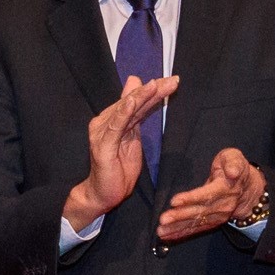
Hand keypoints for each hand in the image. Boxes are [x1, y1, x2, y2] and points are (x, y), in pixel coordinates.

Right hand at [61, 74, 180, 227]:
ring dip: (140, 97)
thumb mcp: (132, 136)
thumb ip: (136, 113)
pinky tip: (131, 103)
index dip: (154, 90)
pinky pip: (114, 127)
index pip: (136, 100)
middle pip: (132, 101)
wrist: (103, 193)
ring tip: (155, 85)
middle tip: (172, 80)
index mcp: (114, 119)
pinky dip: (123, 114)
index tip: (172, 81)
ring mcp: (102, 133)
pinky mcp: (103, 146)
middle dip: (153, 90)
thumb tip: (137, 86)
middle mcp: (105, 122)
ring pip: (125, 110)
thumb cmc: (118, 168)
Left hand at [156, 148, 271, 242]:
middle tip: (163, 219)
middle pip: (199, 212)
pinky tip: (168, 236)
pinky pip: (196, 229)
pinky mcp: (212, 222)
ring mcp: (218, 216)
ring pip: (196, 222)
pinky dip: (182, 233)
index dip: (190, 199)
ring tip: (161, 231)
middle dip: (180, 216)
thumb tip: (233, 172)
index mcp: (226, 188)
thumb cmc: (234, 167)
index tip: (174, 201)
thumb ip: (233, 162)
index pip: (207, 195)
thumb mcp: (235, 158)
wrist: (247, 189)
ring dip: (177, 228)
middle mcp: (222, 205)